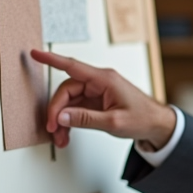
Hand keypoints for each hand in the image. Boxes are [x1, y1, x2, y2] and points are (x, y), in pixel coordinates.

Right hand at [30, 49, 176, 149]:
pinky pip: (76, 109)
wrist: (157, 125)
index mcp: (104, 79)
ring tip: (61, 139)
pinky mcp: (97, 102)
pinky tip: (67, 135)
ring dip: (63, 120)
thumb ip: (86, 119)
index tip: (35, 54)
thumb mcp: (114, 122)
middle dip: (57, 111)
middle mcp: (99, 82)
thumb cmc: (142, 118)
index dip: (51, 60)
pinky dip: (70, 122)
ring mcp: (97, 92)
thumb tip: (62, 116)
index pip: (72, 66)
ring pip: (70, 102)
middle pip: (67, 91)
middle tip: (53, 129)